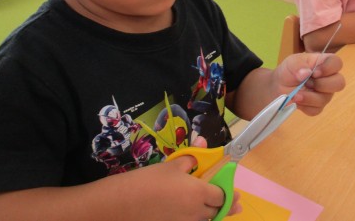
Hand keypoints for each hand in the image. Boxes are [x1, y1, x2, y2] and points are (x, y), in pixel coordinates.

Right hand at [119, 155, 240, 219]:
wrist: (121, 205)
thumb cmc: (149, 181)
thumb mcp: (172, 165)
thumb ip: (191, 157)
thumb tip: (202, 143)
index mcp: (200, 193)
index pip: (222, 195)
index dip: (227, 192)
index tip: (233, 191)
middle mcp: (196, 212)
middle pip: (217, 211)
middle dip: (223, 206)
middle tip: (232, 202)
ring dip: (210, 215)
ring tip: (214, 209)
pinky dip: (196, 220)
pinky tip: (192, 214)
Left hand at [276, 53, 344, 115]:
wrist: (279, 86)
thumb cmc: (289, 70)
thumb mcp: (291, 62)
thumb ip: (298, 65)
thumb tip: (306, 73)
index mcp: (325, 63)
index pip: (337, 63)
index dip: (328, 68)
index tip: (314, 72)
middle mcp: (329, 79)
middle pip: (339, 83)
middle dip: (321, 84)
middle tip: (306, 83)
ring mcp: (325, 94)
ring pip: (325, 99)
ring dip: (308, 97)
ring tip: (295, 94)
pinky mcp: (317, 107)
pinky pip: (315, 109)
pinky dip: (304, 106)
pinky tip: (296, 100)